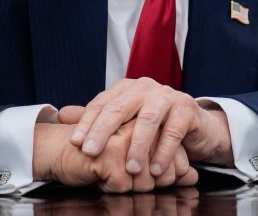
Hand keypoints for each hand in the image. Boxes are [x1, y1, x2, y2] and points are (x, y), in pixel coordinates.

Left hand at [58, 78, 233, 177]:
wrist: (195, 126)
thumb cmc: (155, 125)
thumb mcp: (125, 122)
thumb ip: (96, 119)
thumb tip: (62, 116)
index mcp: (126, 88)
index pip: (102, 104)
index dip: (87, 123)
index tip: (75, 142)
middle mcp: (145, 87)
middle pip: (119, 108)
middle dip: (103, 131)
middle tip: (91, 152)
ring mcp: (167, 96)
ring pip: (147, 120)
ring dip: (137, 146)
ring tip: (130, 168)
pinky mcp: (186, 108)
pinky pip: (173, 131)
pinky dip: (163, 152)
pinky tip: (156, 169)